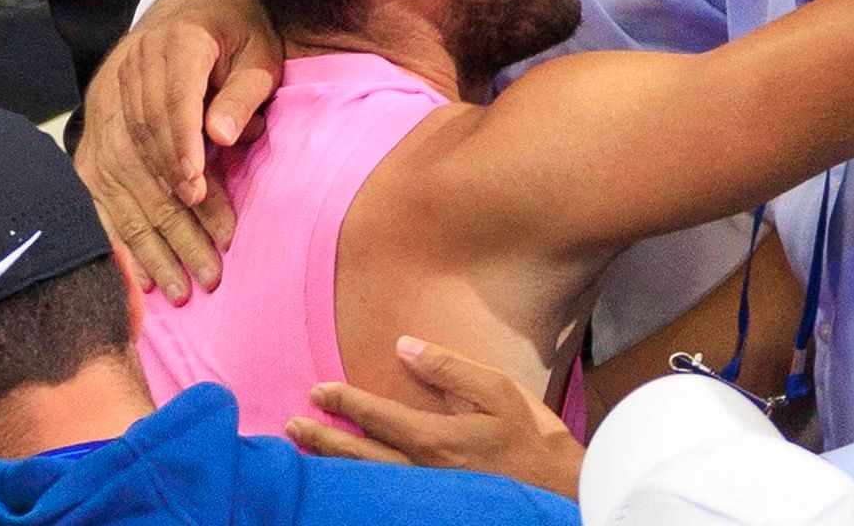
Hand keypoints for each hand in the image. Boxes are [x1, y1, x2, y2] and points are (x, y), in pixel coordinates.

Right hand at [75, 0, 279, 301]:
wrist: (194, 15)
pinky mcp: (95, 132)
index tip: (194, 191)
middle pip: (144, 150)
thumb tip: (219, 136)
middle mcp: (127, 74)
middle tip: (208, 267)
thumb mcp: (259, 52)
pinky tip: (133, 276)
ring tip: (179, 288)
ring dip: (148, 238)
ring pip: (120, 177)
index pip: (169, 101)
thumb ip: (243, 91)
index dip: (179, 148)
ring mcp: (104, 105)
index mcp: (173, 44)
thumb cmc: (241, 37)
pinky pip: (97, 189)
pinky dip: (114, 232)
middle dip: (174, 213)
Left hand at [289, 337, 585, 500]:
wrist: (561, 492)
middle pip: (358, 455)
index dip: (345, 401)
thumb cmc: (534, 439)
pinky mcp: (432, 506)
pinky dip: (355, 484)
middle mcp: (422, 471)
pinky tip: (343, 478)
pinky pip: (382, 495)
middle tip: (292, 425)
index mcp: (437, 439)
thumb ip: (450, 369)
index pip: (377, 416)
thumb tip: (406, 346)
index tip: (318, 390)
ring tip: (303, 450)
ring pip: (365, 479)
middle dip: (322, 438)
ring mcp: (425, 494)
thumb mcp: (500, 391)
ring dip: (331, 462)